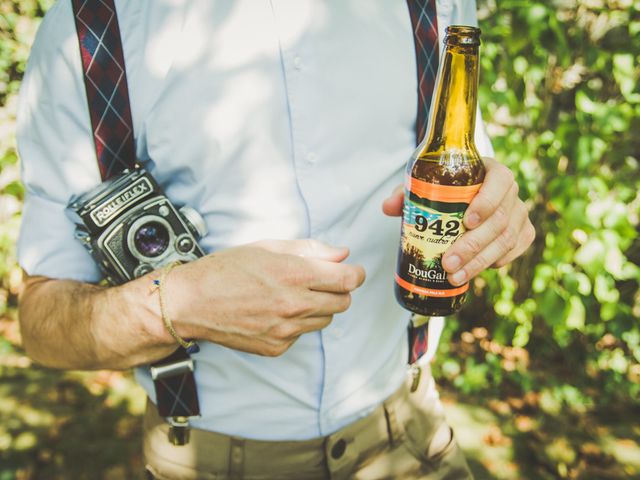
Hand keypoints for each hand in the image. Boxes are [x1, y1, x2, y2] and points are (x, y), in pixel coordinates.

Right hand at [163, 240, 365, 356]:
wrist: (191, 302)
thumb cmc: (226, 269)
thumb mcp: (268, 248)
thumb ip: (310, 250)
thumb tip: (342, 254)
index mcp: (295, 275)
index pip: (348, 280)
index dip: (355, 274)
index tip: (353, 272)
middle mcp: (294, 305)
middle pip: (342, 303)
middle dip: (338, 291)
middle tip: (322, 282)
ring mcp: (285, 330)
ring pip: (324, 320)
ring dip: (318, 308)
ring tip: (291, 295)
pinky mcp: (276, 347)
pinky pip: (301, 334)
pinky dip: (296, 323)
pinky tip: (274, 312)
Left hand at [382, 157, 534, 284]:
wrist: (465, 195)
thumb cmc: (444, 188)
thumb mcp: (425, 185)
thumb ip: (407, 194)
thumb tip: (388, 207)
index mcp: (491, 171)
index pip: (500, 180)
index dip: (487, 201)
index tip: (466, 221)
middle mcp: (510, 192)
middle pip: (499, 219)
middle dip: (473, 245)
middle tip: (448, 263)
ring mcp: (519, 213)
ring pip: (507, 239)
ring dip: (480, 261)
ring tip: (455, 276)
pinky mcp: (523, 232)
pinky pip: (516, 248)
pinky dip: (497, 261)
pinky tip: (477, 272)